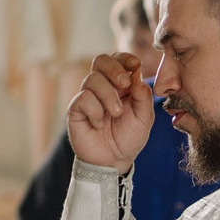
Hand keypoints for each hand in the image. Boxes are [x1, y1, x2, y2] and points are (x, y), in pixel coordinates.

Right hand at [66, 53, 156, 171]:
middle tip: (124, 84)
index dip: (125, 58)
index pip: (118, 60)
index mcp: (121, 85)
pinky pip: (83, 98)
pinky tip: (99, 124)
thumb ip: (143, 97)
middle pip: (101, 60)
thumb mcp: (144, 119)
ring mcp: (88, 96)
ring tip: (116, 114)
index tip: (136, 65)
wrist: (113, 161)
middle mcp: (103, 87)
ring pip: (93, 79)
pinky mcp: (76, 108)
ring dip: (108, 96)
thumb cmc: (129, 138)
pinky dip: (95, 111)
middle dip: (114, 69)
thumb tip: (138, 76)